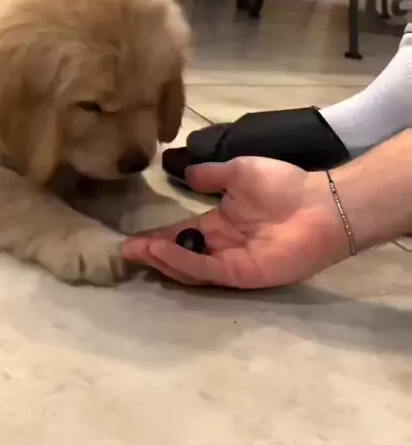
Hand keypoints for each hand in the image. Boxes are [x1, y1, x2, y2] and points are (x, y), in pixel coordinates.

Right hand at [121, 158, 347, 287]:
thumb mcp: (238, 171)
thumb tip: (188, 173)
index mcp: (220, 224)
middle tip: (125, 251)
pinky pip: (207, 270)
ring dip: (163, 259)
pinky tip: (162, 250)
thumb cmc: (282, 185)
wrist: (318, 202)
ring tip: (138, 250)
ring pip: (189, 267)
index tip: (131, 238)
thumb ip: (212, 176)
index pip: (181, 234)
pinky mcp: (242, 274)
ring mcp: (231, 263)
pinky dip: (183, 262)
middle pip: (180, 255)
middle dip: (152, 254)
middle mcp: (222, 247)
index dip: (157, 237)